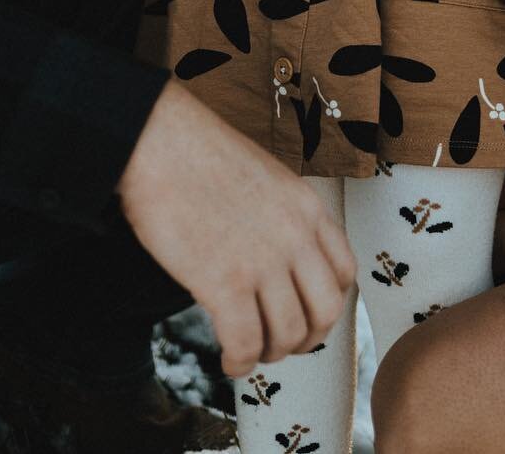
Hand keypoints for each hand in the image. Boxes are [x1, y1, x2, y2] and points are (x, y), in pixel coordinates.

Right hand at [118, 81, 356, 376]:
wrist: (160, 141)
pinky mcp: (224, 282)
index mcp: (307, 207)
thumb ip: (284, 216)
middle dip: (306, 339)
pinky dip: (240, 363)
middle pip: (325, 312)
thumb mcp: (266, 177)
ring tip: (249, 351)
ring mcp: (262, 261)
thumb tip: (280, 258)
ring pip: (288, 335)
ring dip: (270, 353)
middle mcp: (295, 237)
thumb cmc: (199, 155)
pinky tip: (228, 361)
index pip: (344, 273)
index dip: (327, 304)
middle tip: (281, 343)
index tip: (307, 313)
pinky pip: (246, 344)